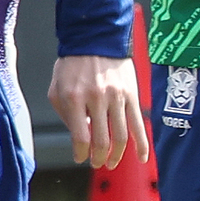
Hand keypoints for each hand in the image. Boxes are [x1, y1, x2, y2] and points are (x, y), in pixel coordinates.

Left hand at [48, 54, 148, 168]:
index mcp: (74, 99)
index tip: (80, 158)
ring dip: (117, 155)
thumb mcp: (57, 89)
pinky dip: (142, 144)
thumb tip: (79, 137)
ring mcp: (116, 97)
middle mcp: (96, 99)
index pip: (81, 138)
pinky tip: (141, 157)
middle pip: (101, 141)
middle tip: (96, 162)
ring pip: (121, 137)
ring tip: (111, 162)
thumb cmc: (73, 64)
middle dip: (98, 158)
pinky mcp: (132, 95)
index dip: (81, 154)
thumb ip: (65, 115)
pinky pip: (138, 124)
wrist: (95, 38)